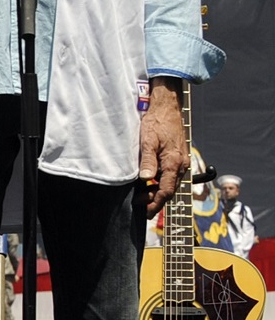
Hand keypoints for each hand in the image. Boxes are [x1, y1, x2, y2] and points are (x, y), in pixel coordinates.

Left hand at [140, 80, 186, 214]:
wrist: (167, 108)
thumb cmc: (156, 123)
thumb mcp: (148, 141)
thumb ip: (147, 161)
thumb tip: (145, 179)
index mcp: (174, 163)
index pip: (166, 191)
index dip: (155, 203)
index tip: (144, 211)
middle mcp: (181, 165)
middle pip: (169, 190)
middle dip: (154, 200)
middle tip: (138, 205)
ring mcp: (181, 162)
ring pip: (170, 184)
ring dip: (157, 192)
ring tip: (141, 197)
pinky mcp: (178, 158)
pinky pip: (170, 176)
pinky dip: (160, 183)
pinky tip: (149, 183)